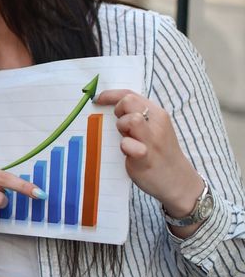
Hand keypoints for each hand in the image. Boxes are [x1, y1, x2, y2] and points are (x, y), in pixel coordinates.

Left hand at [93, 89, 201, 213]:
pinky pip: (127, 144)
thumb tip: (113, 109)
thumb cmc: (160, 154)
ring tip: (127, 139)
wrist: (178, 181)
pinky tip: (129, 155)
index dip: (111, 95)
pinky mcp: (145, 157)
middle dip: (118, 111)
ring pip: (130, 119)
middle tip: (121, 127)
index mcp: (158, 114)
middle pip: (128, 102)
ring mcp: (152, 140)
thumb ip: (139, 118)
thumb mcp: (154, 130)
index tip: (98, 100)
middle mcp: (157, 124)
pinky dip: (124, 147)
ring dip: (122, 128)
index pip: (131, 94)